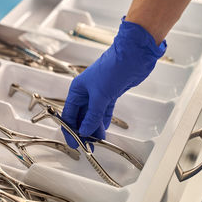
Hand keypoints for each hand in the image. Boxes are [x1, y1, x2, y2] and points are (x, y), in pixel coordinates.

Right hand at [62, 17, 166, 148]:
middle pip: (80, 117)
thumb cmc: (112, 68)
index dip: (69, 130)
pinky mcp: (110, 95)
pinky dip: (102, 122)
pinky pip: (103, 112)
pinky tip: (102, 131)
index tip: (73, 143)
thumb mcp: (100, 95)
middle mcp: (86, 93)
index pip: (68, 115)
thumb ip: (92, 116)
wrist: (133, 55)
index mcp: (77, 90)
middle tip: (87, 146)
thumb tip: (84, 131)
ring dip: (93, 128)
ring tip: (97, 141)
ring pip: (92, 116)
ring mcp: (98, 94)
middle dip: (82, 131)